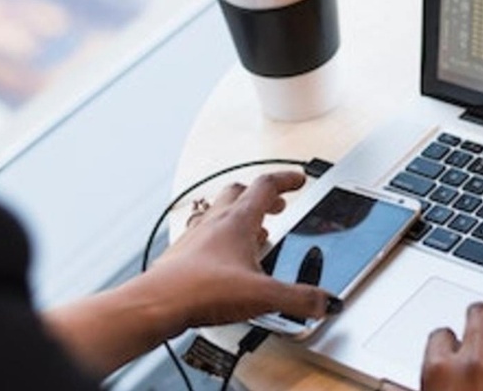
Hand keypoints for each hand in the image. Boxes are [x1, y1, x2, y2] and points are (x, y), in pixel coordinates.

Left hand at [125, 171, 333, 332]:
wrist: (158, 303)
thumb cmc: (201, 289)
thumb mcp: (264, 295)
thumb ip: (299, 299)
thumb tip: (325, 301)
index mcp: (238, 220)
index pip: (266, 186)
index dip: (286, 179)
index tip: (298, 179)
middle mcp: (215, 222)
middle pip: (239, 192)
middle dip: (261, 196)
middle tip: (276, 204)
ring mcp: (196, 237)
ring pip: (219, 212)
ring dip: (239, 216)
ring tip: (253, 232)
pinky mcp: (183, 256)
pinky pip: (204, 237)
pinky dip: (220, 240)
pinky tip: (226, 261)